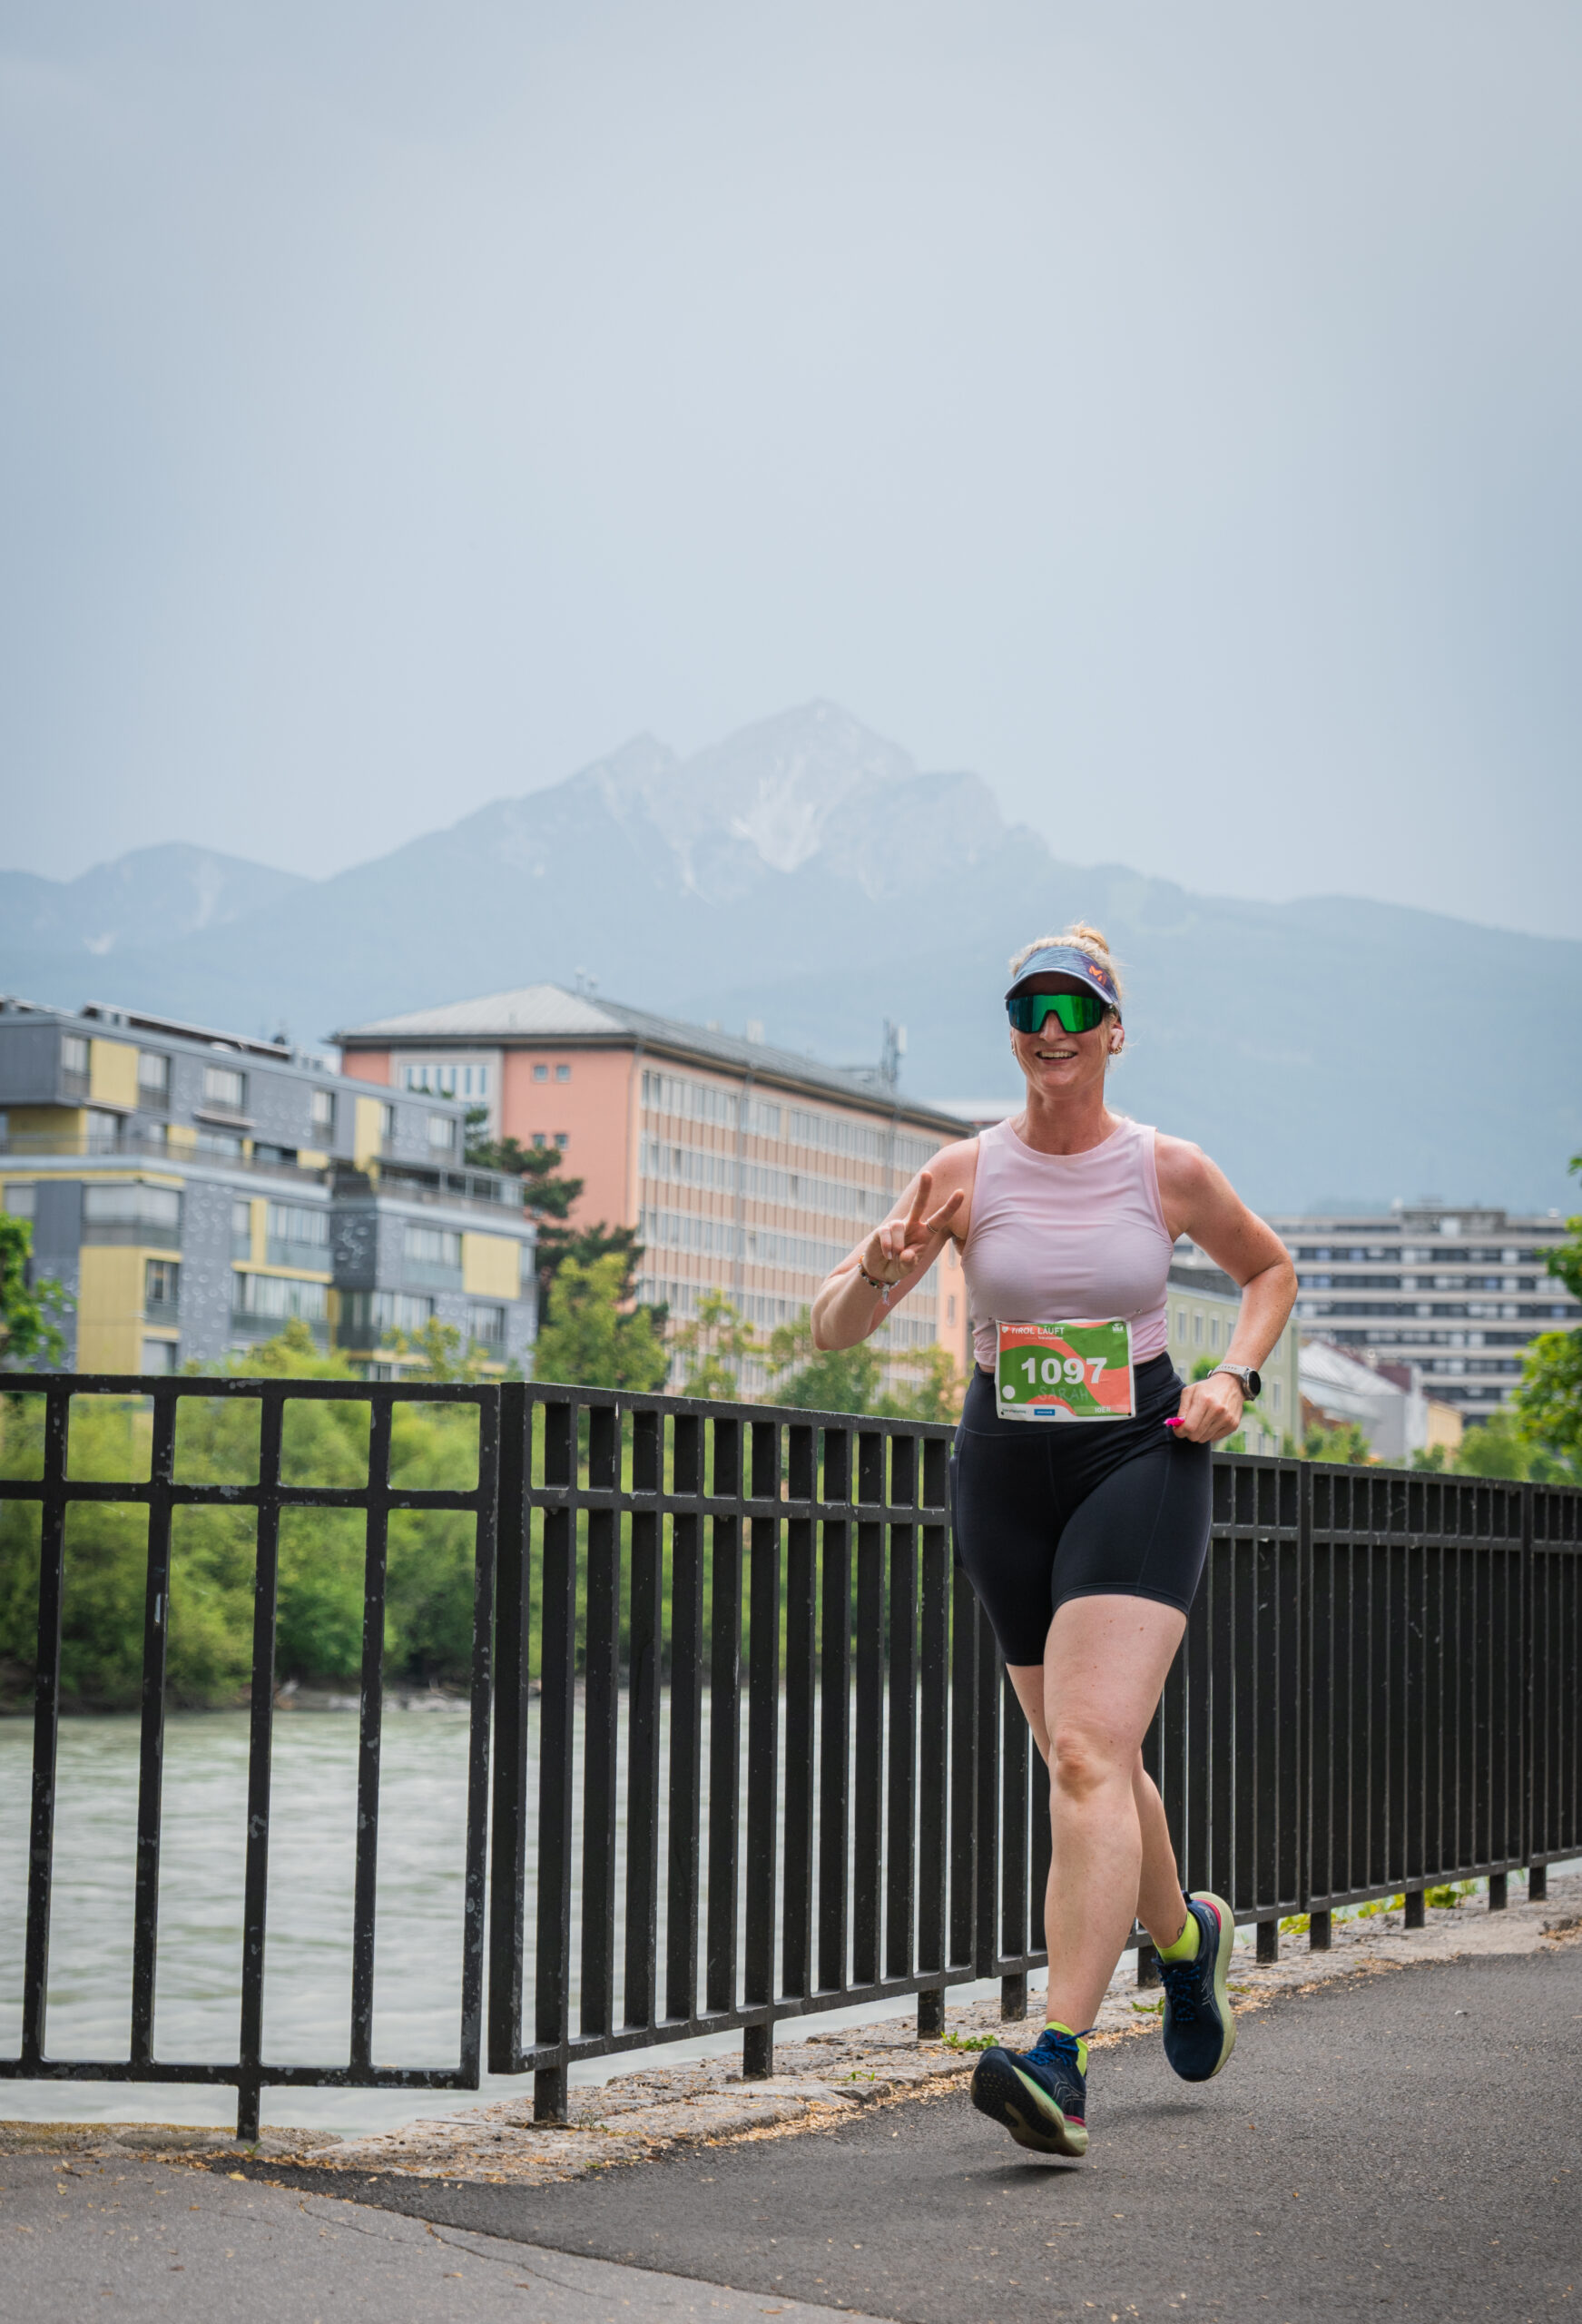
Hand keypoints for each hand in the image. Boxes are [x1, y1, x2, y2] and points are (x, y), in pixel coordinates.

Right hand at [861, 1172, 964, 1286]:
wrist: (879, 1271)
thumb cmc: (899, 1267)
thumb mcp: (908, 1269)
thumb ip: (909, 1263)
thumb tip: (906, 1254)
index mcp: (925, 1234)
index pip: (939, 1219)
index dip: (950, 1207)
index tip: (960, 1192)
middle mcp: (912, 1226)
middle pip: (919, 1204)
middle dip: (923, 1189)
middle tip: (927, 1173)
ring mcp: (896, 1226)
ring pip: (899, 1225)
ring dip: (897, 1245)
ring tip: (894, 1257)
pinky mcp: (881, 1230)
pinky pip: (886, 1233)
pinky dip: (887, 1246)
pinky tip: (887, 1255)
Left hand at [1168, 1370, 1244, 1444]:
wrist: (1231, 1384)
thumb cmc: (1206, 1388)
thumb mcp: (1190, 1391)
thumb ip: (1182, 1409)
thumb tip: (1179, 1425)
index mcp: (1204, 1400)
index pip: (1189, 1426)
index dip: (1180, 1432)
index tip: (1178, 1430)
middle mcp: (1217, 1410)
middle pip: (1195, 1435)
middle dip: (1188, 1433)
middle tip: (1189, 1425)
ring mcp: (1227, 1418)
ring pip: (1204, 1439)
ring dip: (1199, 1433)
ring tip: (1201, 1421)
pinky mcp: (1233, 1425)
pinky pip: (1214, 1438)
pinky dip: (1209, 1433)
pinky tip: (1211, 1422)